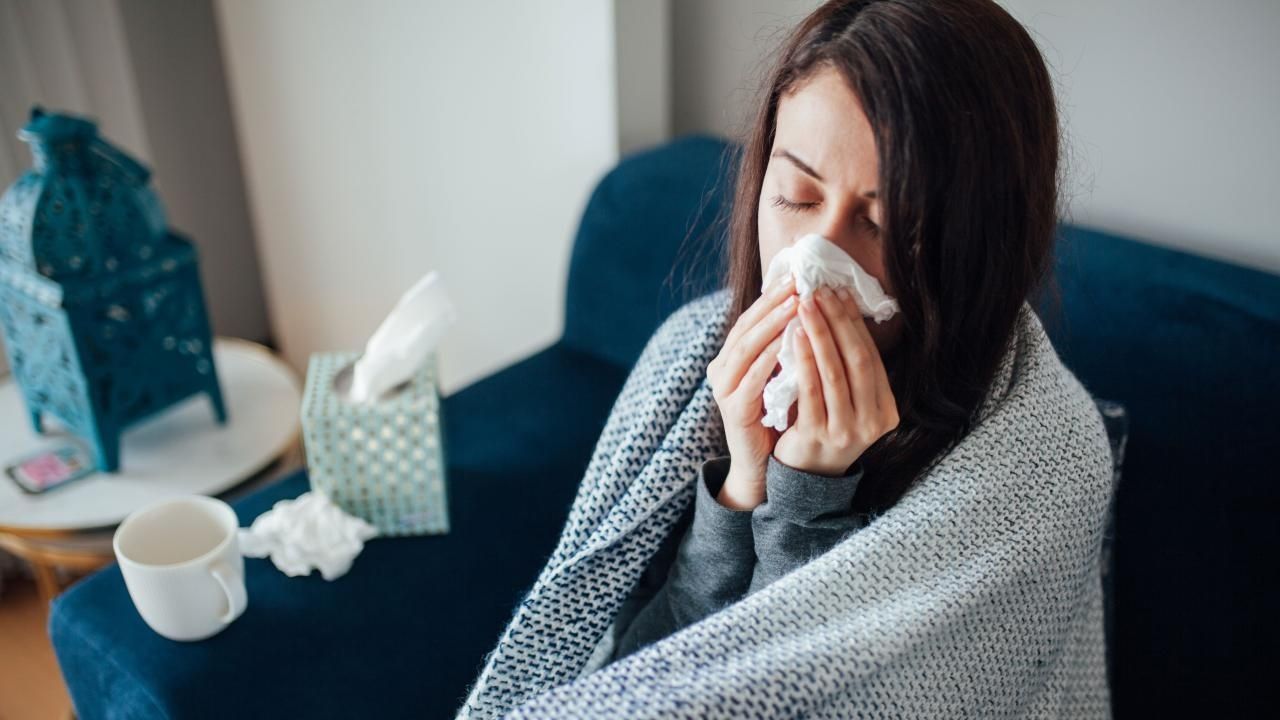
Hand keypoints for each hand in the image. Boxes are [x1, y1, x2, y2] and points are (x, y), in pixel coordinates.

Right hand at [705, 274, 796, 508]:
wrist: (761, 466)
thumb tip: (812, 308)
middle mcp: (721, 369)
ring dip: (772, 324)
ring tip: (796, 305)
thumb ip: (786, 348)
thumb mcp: (781, 376)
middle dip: (773, 303)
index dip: (773, 297)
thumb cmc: (777, 418)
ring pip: (746, 348)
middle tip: (798, 283)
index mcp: (731, 358)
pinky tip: (787, 344)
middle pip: (746, 327)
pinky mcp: (733, 410)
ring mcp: (724, 390)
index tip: (798, 276)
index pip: (751, 318)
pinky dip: (768, 359)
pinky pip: (751, 379)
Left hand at [772, 286, 899, 476]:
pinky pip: (811, 390)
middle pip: (858, 361)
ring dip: (821, 334)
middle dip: (839, 322)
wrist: (803, 478)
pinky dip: (804, 360)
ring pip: (836, 373)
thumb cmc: (824, 427)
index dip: (855, 323)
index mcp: (886, 411)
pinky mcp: (818, 436)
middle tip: (821, 291)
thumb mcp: (848, 402)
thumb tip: (840, 310)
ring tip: (806, 305)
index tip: (839, 293)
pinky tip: (794, 336)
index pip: (872, 357)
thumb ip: (849, 369)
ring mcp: (847, 432)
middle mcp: (872, 423)